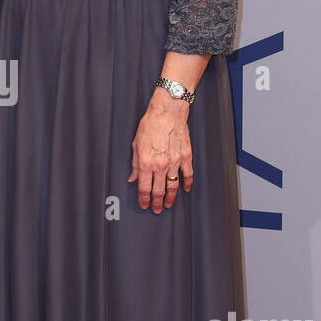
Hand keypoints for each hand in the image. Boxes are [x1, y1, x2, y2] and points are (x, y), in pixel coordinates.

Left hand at [128, 94, 193, 212]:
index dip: (144, 199)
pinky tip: (185, 189)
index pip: (144, 188)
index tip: (144, 205)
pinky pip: (188, 174)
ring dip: (171, 198)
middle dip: (157, 202)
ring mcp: (175, 161)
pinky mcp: (186, 156)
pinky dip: (187, 184)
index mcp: (146, 162)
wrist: (167, 112)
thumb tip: (133, 178)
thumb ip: (135, 164)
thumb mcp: (136, 144)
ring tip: (169, 204)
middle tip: (157, 209)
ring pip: (173, 186)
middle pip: (159, 190)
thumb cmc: (150, 124)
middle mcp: (161, 165)